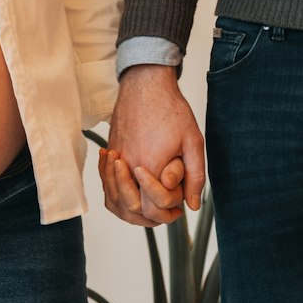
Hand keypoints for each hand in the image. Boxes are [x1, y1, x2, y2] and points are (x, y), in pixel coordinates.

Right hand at [105, 64, 205, 223]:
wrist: (146, 84)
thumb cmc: (169, 109)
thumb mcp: (193, 142)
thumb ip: (195, 176)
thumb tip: (193, 204)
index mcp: (150, 167)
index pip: (151, 208)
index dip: (166, 214)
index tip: (177, 209)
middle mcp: (128, 166)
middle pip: (130, 210)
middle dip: (150, 217)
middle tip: (166, 213)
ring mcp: (116, 160)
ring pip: (115, 201)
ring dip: (131, 210)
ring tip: (149, 208)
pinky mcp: (110, 153)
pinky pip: (107, 185)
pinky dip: (117, 195)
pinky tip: (132, 193)